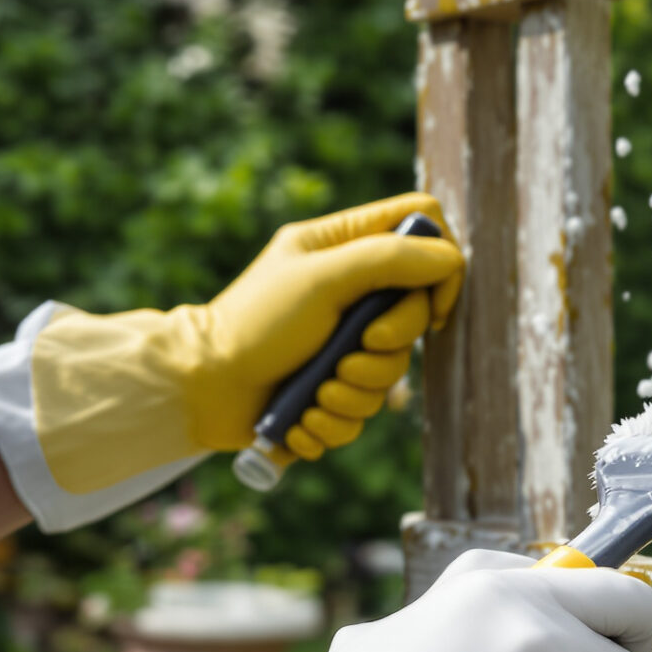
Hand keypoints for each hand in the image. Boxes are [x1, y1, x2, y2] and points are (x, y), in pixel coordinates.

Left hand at [16, 192, 465, 495]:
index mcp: (345, 247)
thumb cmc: (255, 323)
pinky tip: (301, 416)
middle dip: (388, 348)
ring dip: (354, 393)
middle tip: (349, 353)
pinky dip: (332, 422)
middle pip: (415, 315)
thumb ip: (389, 260)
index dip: (440, 265)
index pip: (420, 229)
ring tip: (315, 391)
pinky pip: (361, 416)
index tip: (430, 306)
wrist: (203, 388)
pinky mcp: (330, 391)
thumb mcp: (323, 279)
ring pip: (391, 374)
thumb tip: (448, 261)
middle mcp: (350, 292)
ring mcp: (341, 344)